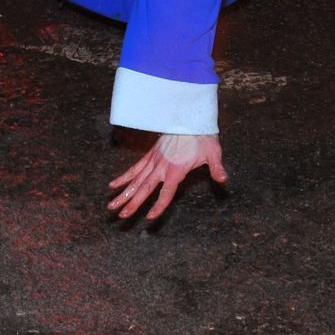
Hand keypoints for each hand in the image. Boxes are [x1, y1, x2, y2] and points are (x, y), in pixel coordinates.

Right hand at [108, 133, 225, 220]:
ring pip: (136, 180)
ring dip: (123, 193)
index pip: (166, 192)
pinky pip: (135, 168)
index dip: (158, 206)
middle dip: (132, 203)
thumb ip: (216, 167)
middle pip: (144, 188)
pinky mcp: (150, 155)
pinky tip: (113, 185)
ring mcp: (154, 160)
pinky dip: (124, 177)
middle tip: (120, 216)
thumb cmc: (202, 136)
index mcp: (176, 169)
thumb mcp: (213, 151)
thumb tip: (223, 180)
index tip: (149, 218)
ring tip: (111, 206)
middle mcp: (161, 166)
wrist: (190, 117)